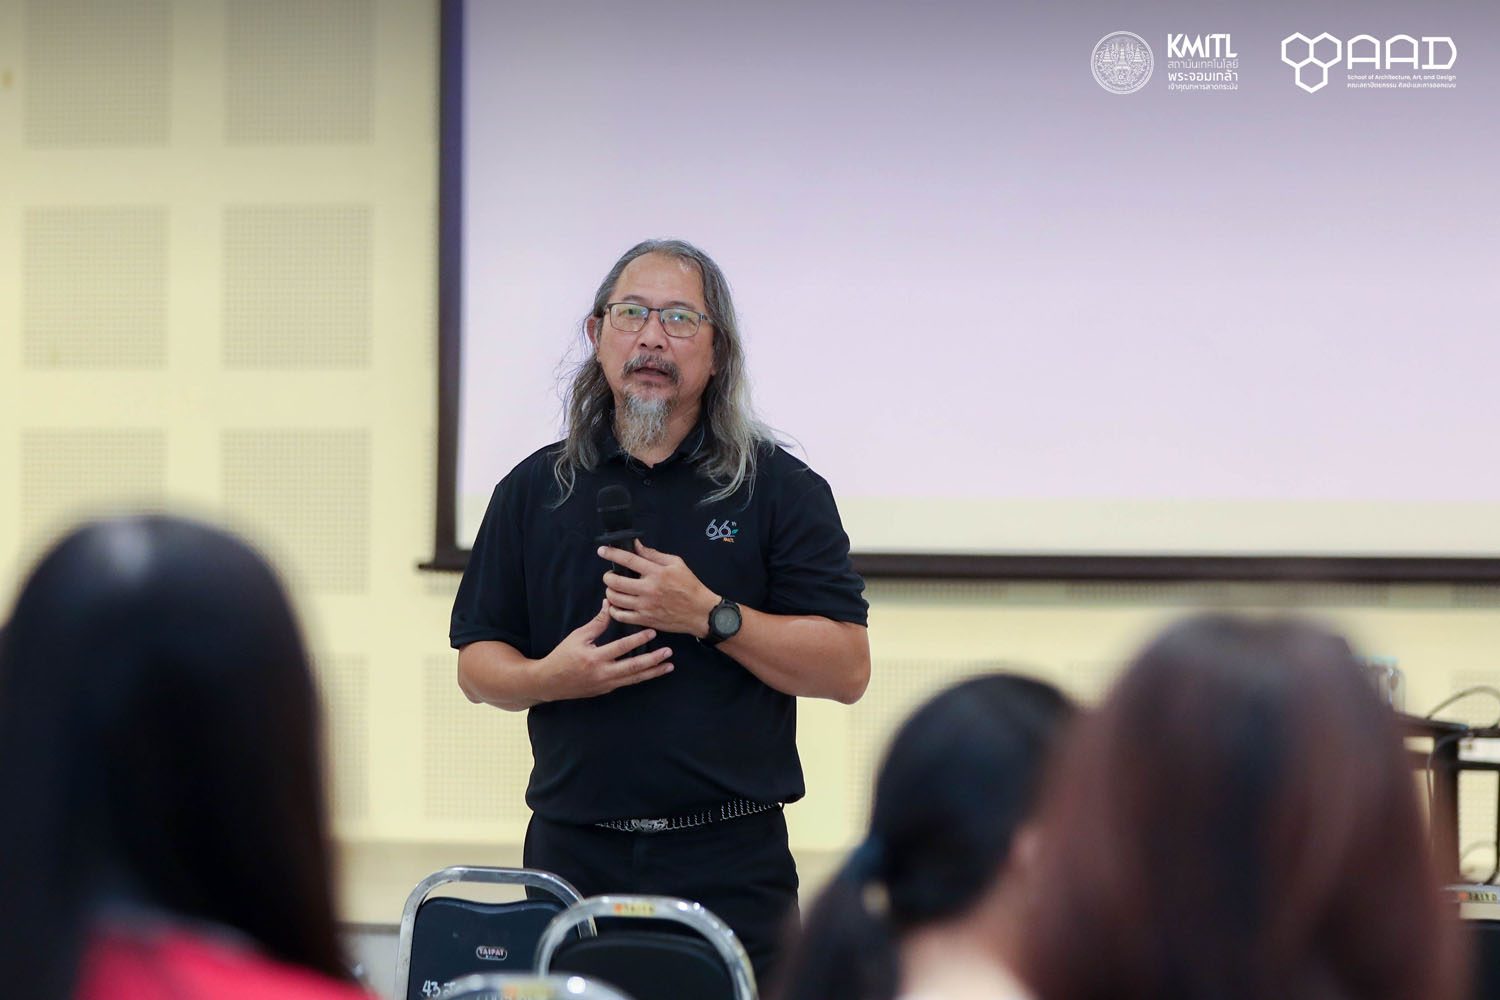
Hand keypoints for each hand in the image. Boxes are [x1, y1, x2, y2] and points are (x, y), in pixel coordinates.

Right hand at [537, 600, 673, 700]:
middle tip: (668, 652)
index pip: (621, 648)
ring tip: (668, 666)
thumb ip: (597, 623)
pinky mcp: (606, 690)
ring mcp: (606, 684)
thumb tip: (610, 604)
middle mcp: (603, 674)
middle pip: (634, 667)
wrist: (549, 683)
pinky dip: (641, 677)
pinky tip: (652, 672)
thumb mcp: (578, 636)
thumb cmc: (562, 656)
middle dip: (653, 660)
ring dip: (653, 672)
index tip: (653, 632)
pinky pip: (627, 683)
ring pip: (634, 679)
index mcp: (594, 658)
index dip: (638, 640)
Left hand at [600, 539, 718, 637]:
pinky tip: (617, 605)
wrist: (700, 612)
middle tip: (610, 575)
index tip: (602, 551)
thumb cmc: (689, 587)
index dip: (612, 554)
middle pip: (616, 581)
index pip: (628, 560)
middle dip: (608, 576)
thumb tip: (637, 546)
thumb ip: (654, 555)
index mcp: (657, 572)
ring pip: (615, 598)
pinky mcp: (645, 619)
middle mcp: (649, 589)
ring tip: (614, 589)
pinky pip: (620, 616)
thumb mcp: (676, 563)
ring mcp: (646, 606)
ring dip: (609, 592)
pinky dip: (614, 610)